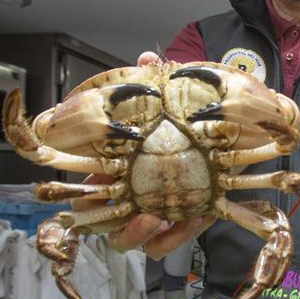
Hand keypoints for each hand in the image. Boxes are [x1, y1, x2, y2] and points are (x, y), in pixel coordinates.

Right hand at [99, 51, 214, 257]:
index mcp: (111, 170)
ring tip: (176, 219)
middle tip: (146, 218)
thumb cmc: (177, 119)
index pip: (83, 193)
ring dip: (156, 236)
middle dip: (125, 230)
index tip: (92, 199)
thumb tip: (147, 57)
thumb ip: (152, 77)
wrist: (216, 130)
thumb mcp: (165, 96)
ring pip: (141, 241)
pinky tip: (203, 214)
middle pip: (110, 228)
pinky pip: (174, 238)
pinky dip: (186, 231)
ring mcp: (151, 211)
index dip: (83, 201)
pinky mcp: (178, 220)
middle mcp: (127, 196)